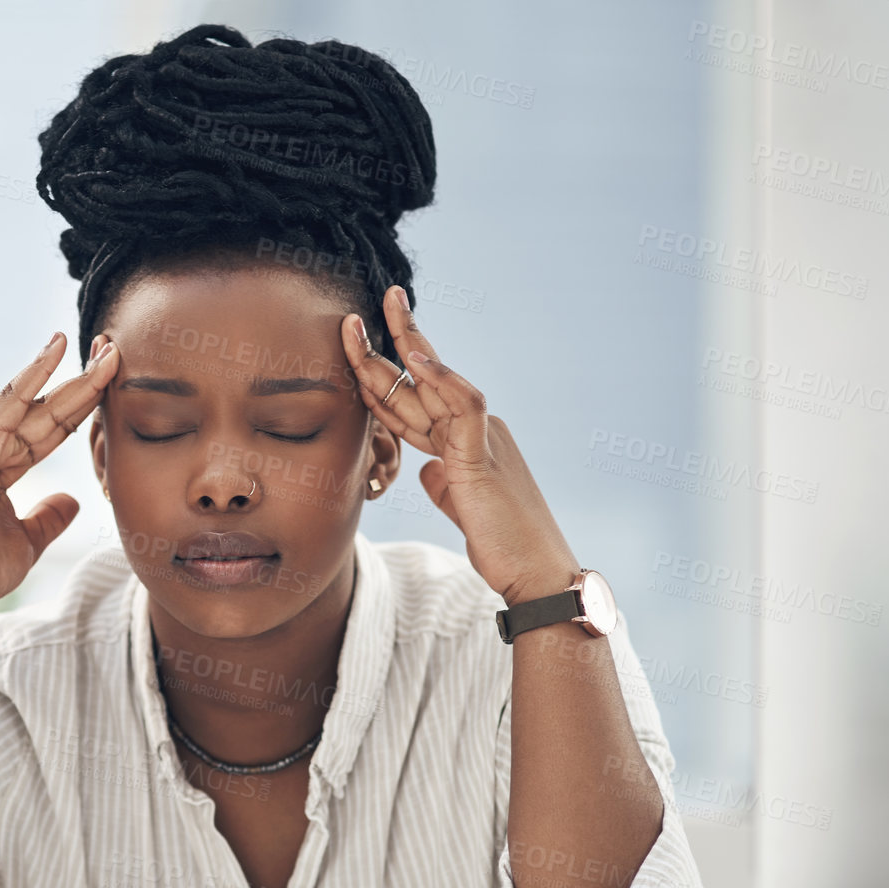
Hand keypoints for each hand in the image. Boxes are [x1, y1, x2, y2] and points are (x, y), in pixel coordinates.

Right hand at [0, 332, 118, 615]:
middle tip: (116, 354)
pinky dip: (33, 374)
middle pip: (46, 410)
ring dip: (73, 375)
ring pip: (36, 402)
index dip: (80, 408)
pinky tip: (57, 349)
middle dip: (83, 383)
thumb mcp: (29, 539)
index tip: (111, 386)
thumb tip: (72, 501)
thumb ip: (49, 517)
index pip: (49, 430)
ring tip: (107, 350)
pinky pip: (10, 401)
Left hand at [340, 287, 579, 605]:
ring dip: (406, 345)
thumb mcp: (462, 508)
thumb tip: (427, 470)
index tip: (352, 352)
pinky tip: (416, 356)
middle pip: (420, 381)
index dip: (381, 377)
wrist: (535, 573)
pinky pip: (464, 405)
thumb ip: (444, 483)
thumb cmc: (504, 545)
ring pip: (436, 382)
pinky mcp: (485, 456)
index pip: (414, 402)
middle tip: (355, 314)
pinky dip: (441, 378)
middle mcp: (475, 430)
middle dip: (388, 344)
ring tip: (379, 312)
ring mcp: (482, 438)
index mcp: (463, 442)